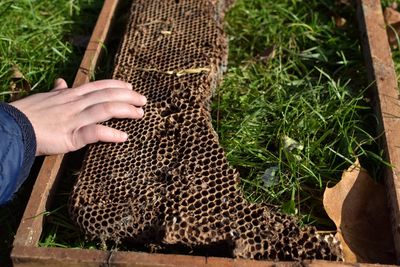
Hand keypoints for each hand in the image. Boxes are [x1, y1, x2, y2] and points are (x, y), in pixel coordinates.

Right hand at [10, 78, 146, 155]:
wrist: (12, 128)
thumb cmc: (27, 113)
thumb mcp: (44, 97)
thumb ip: (57, 90)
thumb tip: (61, 81)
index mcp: (71, 94)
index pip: (99, 85)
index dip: (117, 85)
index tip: (130, 86)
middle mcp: (76, 103)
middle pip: (109, 95)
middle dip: (129, 96)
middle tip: (143, 101)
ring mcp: (75, 118)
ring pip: (107, 109)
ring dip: (127, 111)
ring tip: (140, 115)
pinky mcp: (71, 136)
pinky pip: (95, 132)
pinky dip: (111, 134)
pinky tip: (124, 137)